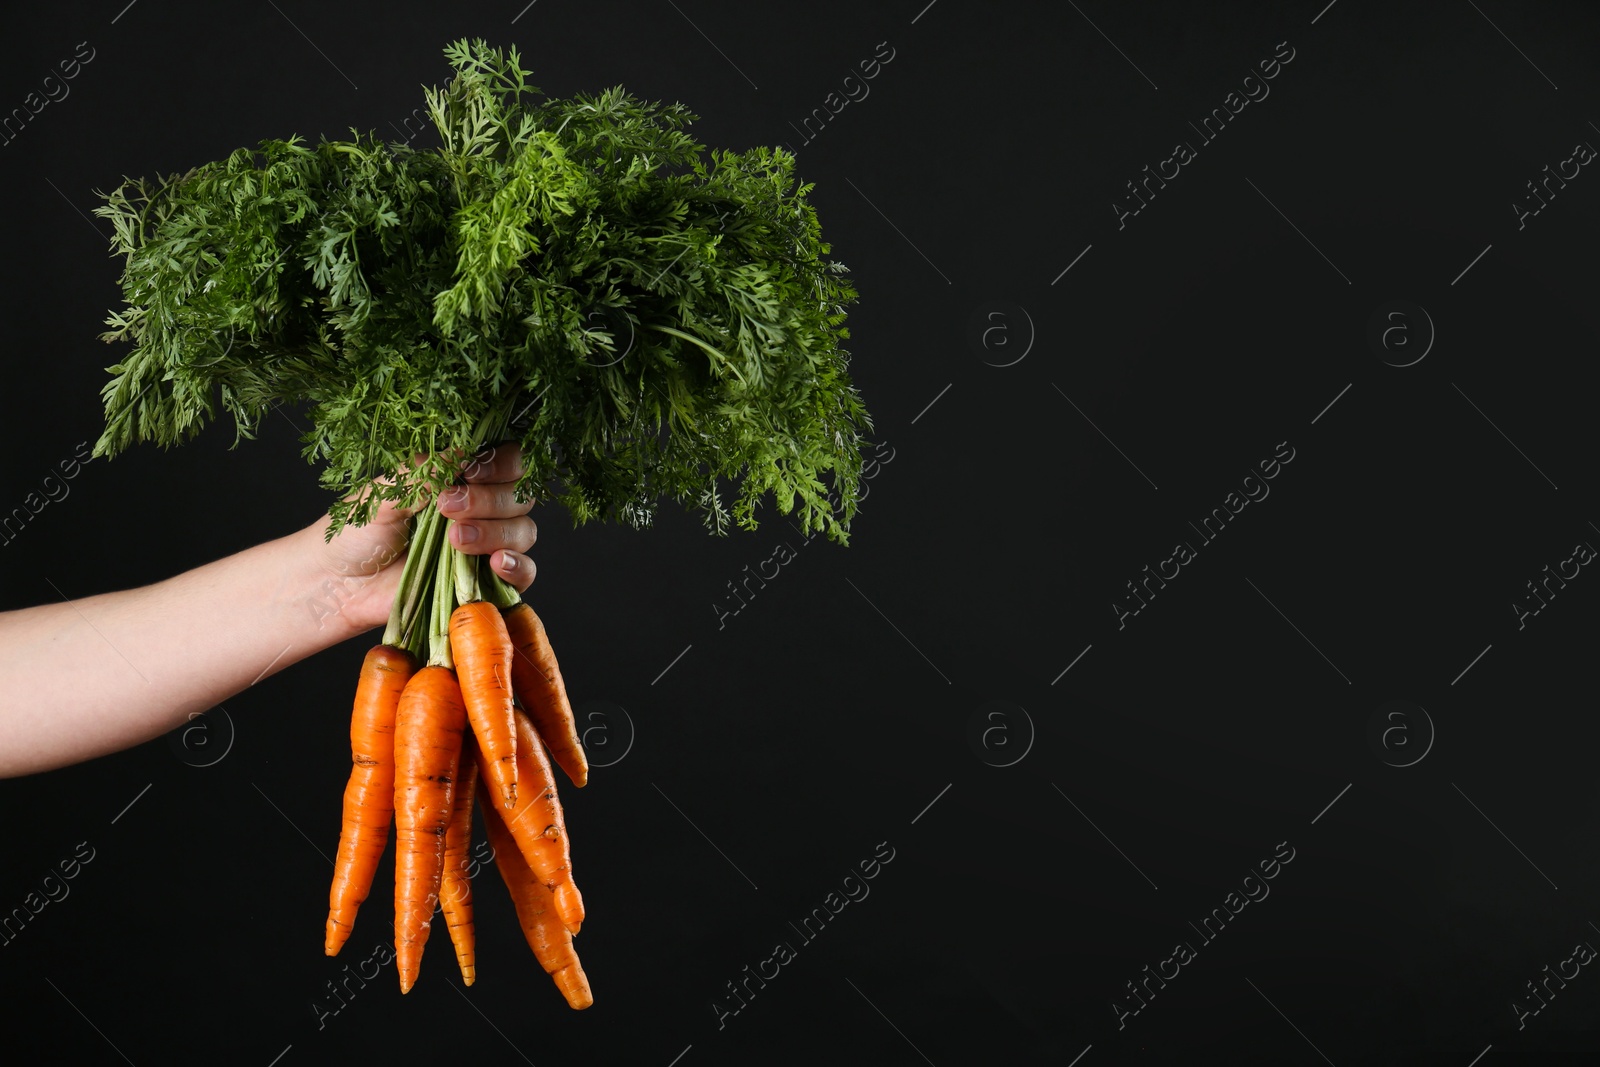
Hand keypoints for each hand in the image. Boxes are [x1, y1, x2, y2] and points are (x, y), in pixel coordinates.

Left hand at [303, 442, 538, 635]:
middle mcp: (480, 509)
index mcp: (458, 479)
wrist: (336, 586)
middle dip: (489, 500)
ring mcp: (485, 546)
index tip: (471, 471)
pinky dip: (517, 566)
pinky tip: (495, 564)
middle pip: (519, 496)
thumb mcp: (383, 493)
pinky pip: (524, 573)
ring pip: (523, 531)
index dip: (501, 464)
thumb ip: (424, 473)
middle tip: (447, 509)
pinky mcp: (485, 583)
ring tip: (454, 541)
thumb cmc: (353, 534)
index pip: (508, 460)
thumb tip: (462, 451)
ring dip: (496, 532)